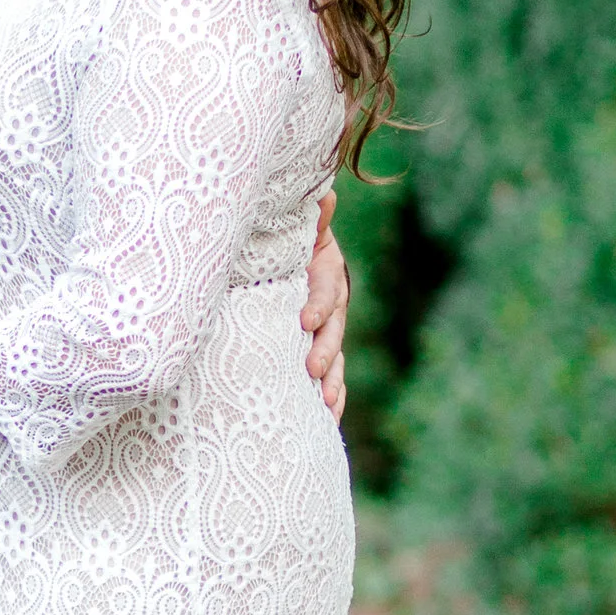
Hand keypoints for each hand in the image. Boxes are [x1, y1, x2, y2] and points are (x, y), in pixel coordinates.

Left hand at [302, 190, 349, 426]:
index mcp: (325, 270)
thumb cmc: (280, 238)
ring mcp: (327, 329)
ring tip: (325, 402)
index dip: (319, 303)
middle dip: (326, 350)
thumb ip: (308, 219)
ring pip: (335, 358)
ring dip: (333, 381)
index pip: (327, 288)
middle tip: (313, 369)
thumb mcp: (290, 225)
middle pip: (334, 329)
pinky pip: (330, 377)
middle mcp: (331, 302)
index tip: (306, 319)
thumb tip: (324, 195)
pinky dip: (331, 397)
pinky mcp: (318, 349)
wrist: (280, 254)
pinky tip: (327, 419)